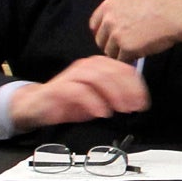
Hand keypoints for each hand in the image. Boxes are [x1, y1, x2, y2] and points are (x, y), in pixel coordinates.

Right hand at [9, 55, 148, 129]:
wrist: (38, 104)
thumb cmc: (69, 101)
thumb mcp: (97, 99)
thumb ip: (115, 97)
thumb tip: (136, 102)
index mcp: (97, 67)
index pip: (122, 69)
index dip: (136, 85)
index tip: (143, 102)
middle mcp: (86, 67)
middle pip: (112, 71)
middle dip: (128, 89)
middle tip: (135, 106)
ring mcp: (72, 76)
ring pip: (97, 77)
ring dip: (113, 94)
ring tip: (122, 109)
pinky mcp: (60, 88)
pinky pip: (78, 91)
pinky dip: (93, 102)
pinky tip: (102, 113)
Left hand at [90, 0, 181, 61]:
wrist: (176, 15)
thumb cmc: (160, 9)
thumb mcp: (132, 2)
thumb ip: (117, 14)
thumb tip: (108, 29)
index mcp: (109, 5)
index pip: (95, 25)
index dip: (104, 34)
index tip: (113, 38)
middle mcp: (109, 18)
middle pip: (101, 41)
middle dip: (113, 45)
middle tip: (129, 43)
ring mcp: (116, 34)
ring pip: (110, 53)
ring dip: (122, 53)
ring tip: (139, 44)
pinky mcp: (126, 48)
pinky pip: (122, 61)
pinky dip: (131, 59)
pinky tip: (143, 49)